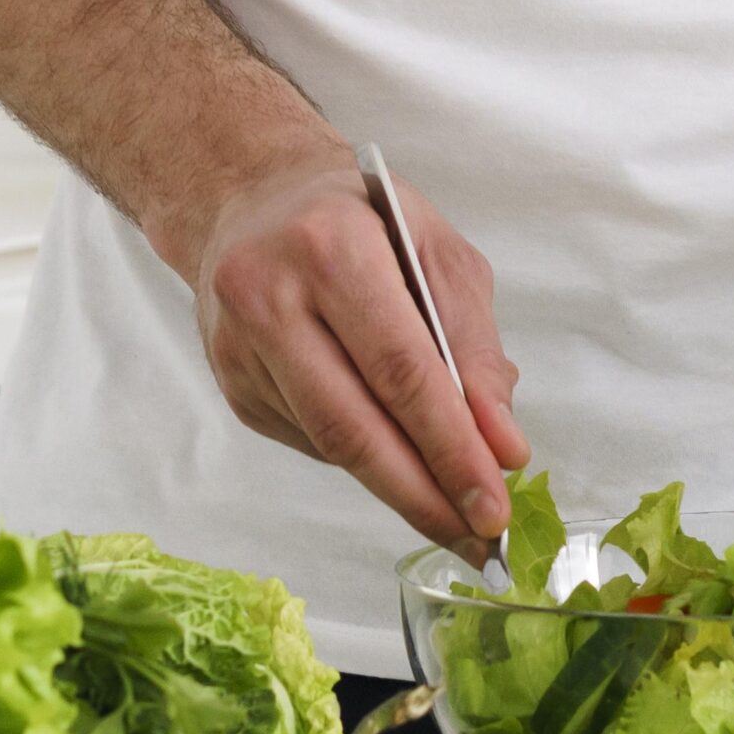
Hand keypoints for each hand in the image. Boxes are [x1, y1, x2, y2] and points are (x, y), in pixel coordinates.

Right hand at [187, 143, 527, 561]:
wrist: (251, 198)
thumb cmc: (363, 216)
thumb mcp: (437, 250)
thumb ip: (473, 343)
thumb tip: (502, 441)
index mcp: (333, 249)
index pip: (401, 367)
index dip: (450, 443)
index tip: (496, 496)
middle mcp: (271, 300)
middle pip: (354, 426)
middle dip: (425, 491)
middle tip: (479, 535)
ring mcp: (239, 350)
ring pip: (328, 444)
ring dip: (399, 489)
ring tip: (457, 516)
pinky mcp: (232, 384)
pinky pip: (310, 439)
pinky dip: (363, 458)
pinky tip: (398, 460)